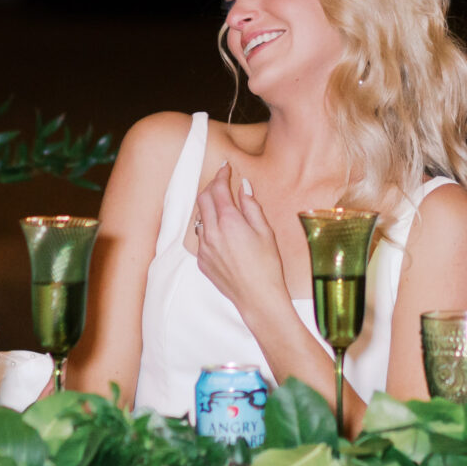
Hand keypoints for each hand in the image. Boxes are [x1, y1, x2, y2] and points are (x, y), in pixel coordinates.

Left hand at [189, 164, 283, 315]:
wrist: (258, 298)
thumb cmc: (267, 265)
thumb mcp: (265, 231)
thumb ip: (251, 206)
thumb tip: (243, 186)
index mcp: (229, 222)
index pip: (218, 189)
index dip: (221, 175)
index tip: (225, 167)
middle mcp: (211, 233)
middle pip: (203, 199)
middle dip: (211, 187)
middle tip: (222, 182)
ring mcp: (204, 248)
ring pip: (199, 218)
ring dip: (208, 207)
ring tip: (222, 206)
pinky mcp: (202, 261)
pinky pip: (200, 237)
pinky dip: (208, 228)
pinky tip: (220, 231)